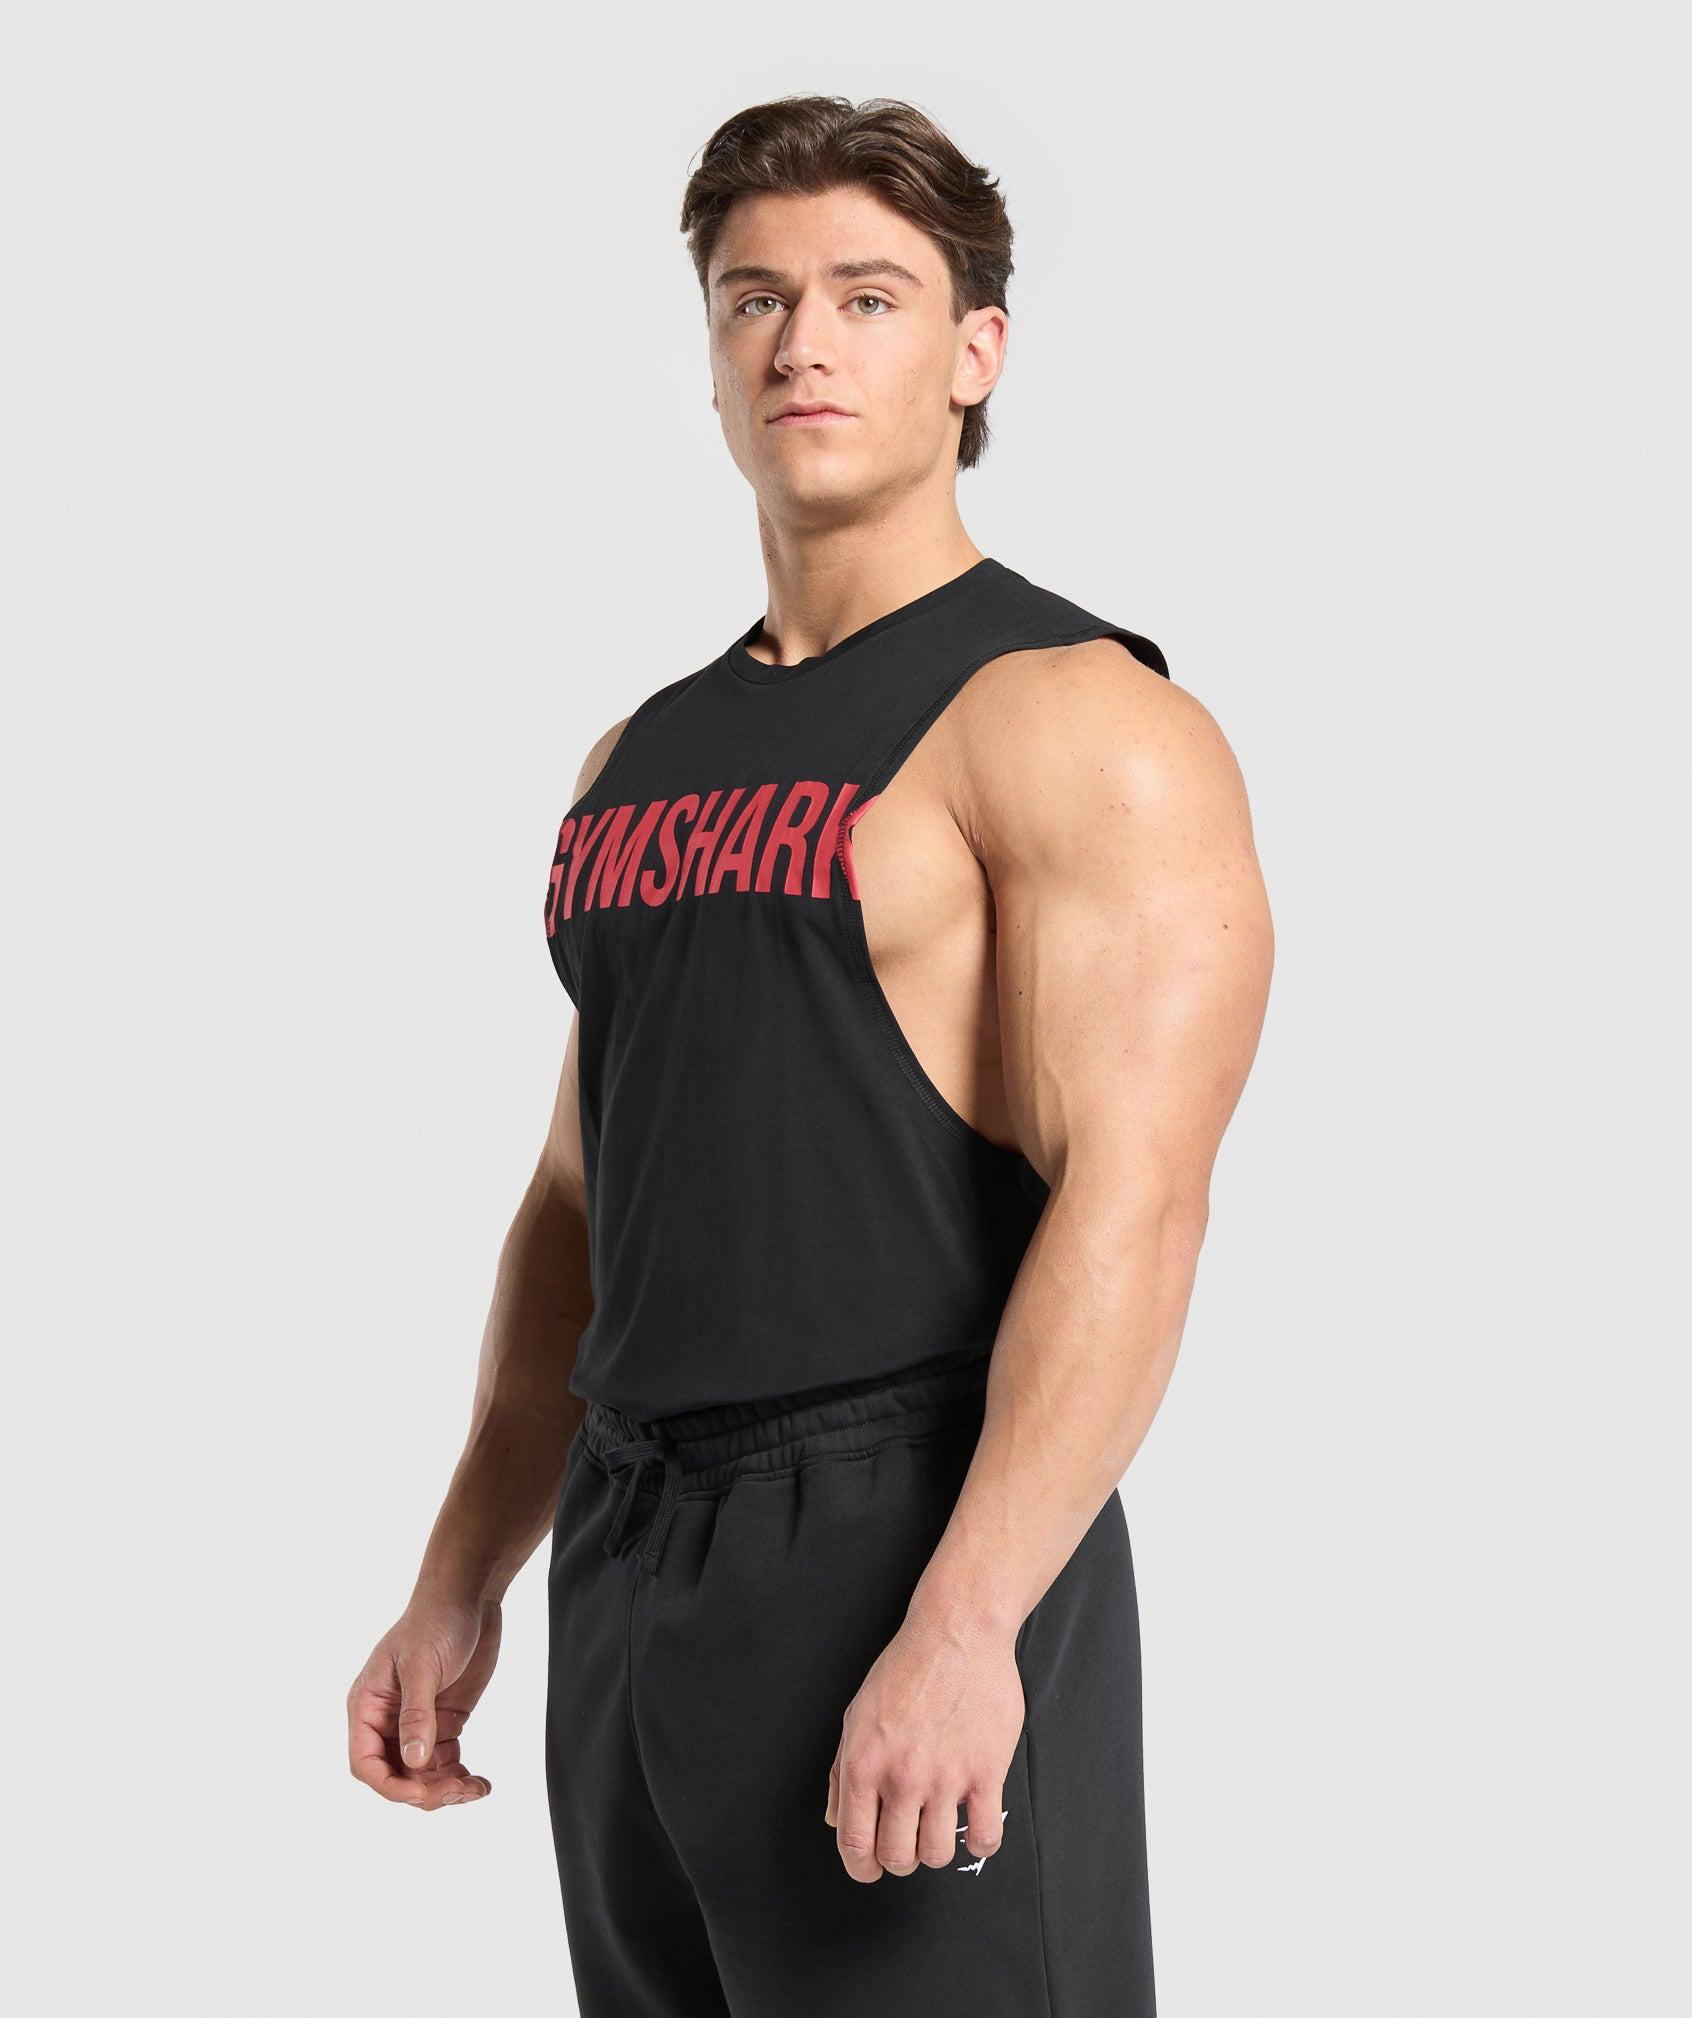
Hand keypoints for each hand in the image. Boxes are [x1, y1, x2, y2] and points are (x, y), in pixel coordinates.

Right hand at [347, 1595, 500, 1810]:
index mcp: (368, 1706)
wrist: (469, 1596)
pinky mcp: (444, 1721)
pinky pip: (446, 1762)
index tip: (422, 1792)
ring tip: (475, 1789)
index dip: (389, 1786)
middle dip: (424, 1791)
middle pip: (396, 1775)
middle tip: (458, 1790)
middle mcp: (388, 1720)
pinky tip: (482, 1784)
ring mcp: (417, 1723)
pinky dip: (461, 1777)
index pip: (366, 1763)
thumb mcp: (421, 1666)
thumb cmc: (435, 1621)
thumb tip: (413, 1763)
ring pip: (422, 1775)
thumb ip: (416, 1715)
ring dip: (446, 1789)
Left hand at [825, 1611, 1023, 1882]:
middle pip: (897, 1858)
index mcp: (863, 1764)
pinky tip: (974, 1824)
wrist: (957, 1632)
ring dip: (936, 1849)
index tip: (872, 1868)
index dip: (861, 1868)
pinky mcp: (986, 1772)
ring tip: (939, 1825)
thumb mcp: (857, 1713)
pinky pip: (984, 1837)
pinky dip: (979, 1842)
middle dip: (900, 1858)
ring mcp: (945, 1777)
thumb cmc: (906, 1668)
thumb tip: (834, 1818)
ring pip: (936, 1854)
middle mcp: (901, 1776)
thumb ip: (841, 1771)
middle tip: (908, 1839)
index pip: (854, 1845)